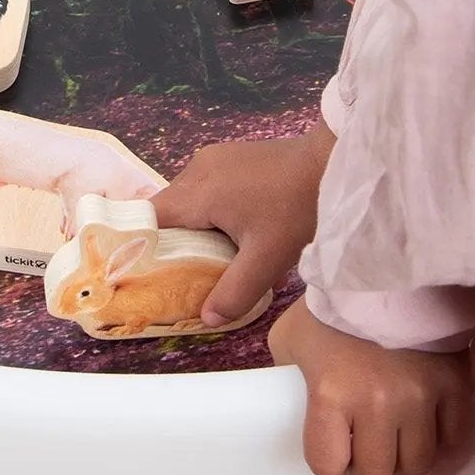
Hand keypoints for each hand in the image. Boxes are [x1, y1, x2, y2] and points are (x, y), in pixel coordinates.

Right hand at [152, 124, 333, 324]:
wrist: (331, 164)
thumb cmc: (296, 210)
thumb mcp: (266, 260)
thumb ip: (233, 293)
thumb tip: (206, 319)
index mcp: (198, 191)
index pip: (149, 218)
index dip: (143, 246)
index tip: (147, 272)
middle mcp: (197, 169)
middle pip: (166, 209)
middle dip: (170, 241)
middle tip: (178, 273)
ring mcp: (213, 157)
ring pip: (185, 197)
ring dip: (190, 225)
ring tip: (204, 257)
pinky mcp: (229, 155)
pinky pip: (203, 186)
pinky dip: (205, 209)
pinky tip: (227, 230)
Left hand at [268, 297, 474, 474]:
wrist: (381, 265)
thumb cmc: (329, 306)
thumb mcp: (289, 340)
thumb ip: (289, 378)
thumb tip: (291, 409)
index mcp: (332, 392)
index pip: (328, 464)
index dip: (328, 460)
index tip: (332, 448)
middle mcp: (379, 402)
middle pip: (378, 473)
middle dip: (366, 467)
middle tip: (364, 449)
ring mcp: (421, 395)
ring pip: (419, 463)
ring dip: (403, 456)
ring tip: (395, 438)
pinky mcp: (455, 383)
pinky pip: (455, 437)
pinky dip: (441, 438)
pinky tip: (426, 424)